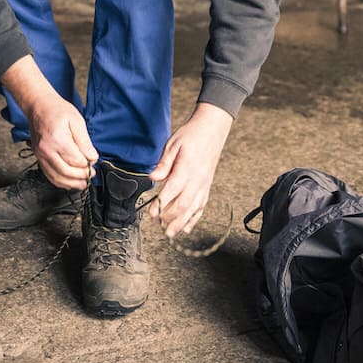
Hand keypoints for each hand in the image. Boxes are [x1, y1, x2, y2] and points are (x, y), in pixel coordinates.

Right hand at [1, 55, 97, 188]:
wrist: (39, 106)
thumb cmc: (57, 110)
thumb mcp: (77, 121)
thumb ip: (85, 141)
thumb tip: (92, 157)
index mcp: (58, 139)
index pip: (76, 160)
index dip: (88, 163)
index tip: (94, 161)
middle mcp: (46, 150)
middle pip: (66, 171)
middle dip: (81, 176)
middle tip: (91, 174)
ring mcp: (40, 155)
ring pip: (57, 177)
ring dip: (71, 183)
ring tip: (83, 183)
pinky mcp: (38, 157)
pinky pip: (49, 175)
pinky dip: (60, 181)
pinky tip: (69, 182)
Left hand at [148, 102, 232, 237]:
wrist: (212, 129)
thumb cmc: (191, 135)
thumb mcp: (173, 144)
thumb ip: (163, 164)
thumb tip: (152, 178)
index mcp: (186, 168)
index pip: (172, 190)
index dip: (160, 204)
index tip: (151, 213)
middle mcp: (197, 179)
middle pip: (183, 204)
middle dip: (169, 217)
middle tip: (157, 223)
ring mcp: (204, 184)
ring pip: (193, 209)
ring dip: (181, 223)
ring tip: (170, 233)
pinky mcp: (207, 186)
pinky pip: (202, 207)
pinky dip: (194, 219)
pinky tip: (187, 228)